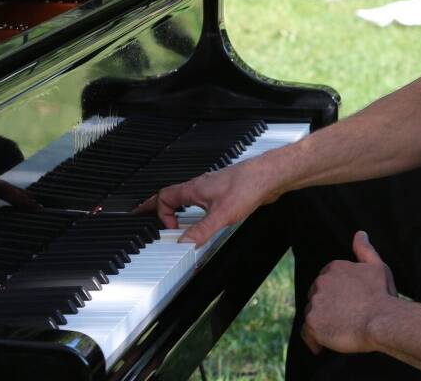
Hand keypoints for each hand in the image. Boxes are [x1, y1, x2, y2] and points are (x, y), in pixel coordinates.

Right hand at [134, 160, 274, 245]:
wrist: (269, 175)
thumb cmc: (247, 186)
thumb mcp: (221, 215)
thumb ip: (201, 230)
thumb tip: (184, 244)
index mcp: (193, 188)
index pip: (164, 197)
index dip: (159, 213)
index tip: (168, 230)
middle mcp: (201, 186)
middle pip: (173, 196)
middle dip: (161, 208)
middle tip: (150, 217)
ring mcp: (213, 189)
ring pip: (189, 199)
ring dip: (180, 210)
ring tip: (175, 223)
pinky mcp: (225, 193)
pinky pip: (204, 202)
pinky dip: (197, 211)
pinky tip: (205, 219)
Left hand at [302, 231, 396, 354]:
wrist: (382, 320)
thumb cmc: (382, 295)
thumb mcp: (377, 266)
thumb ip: (365, 250)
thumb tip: (359, 234)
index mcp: (334, 268)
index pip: (326, 282)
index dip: (335, 295)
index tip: (345, 304)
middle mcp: (320, 283)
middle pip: (317, 297)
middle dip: (327, 307)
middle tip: (343, 319)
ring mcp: (315, 303)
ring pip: (312, 314)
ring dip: (321, 323)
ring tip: (336, 332)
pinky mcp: (313, 323)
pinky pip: (306, 333)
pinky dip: (312, 340)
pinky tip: (321, 346)